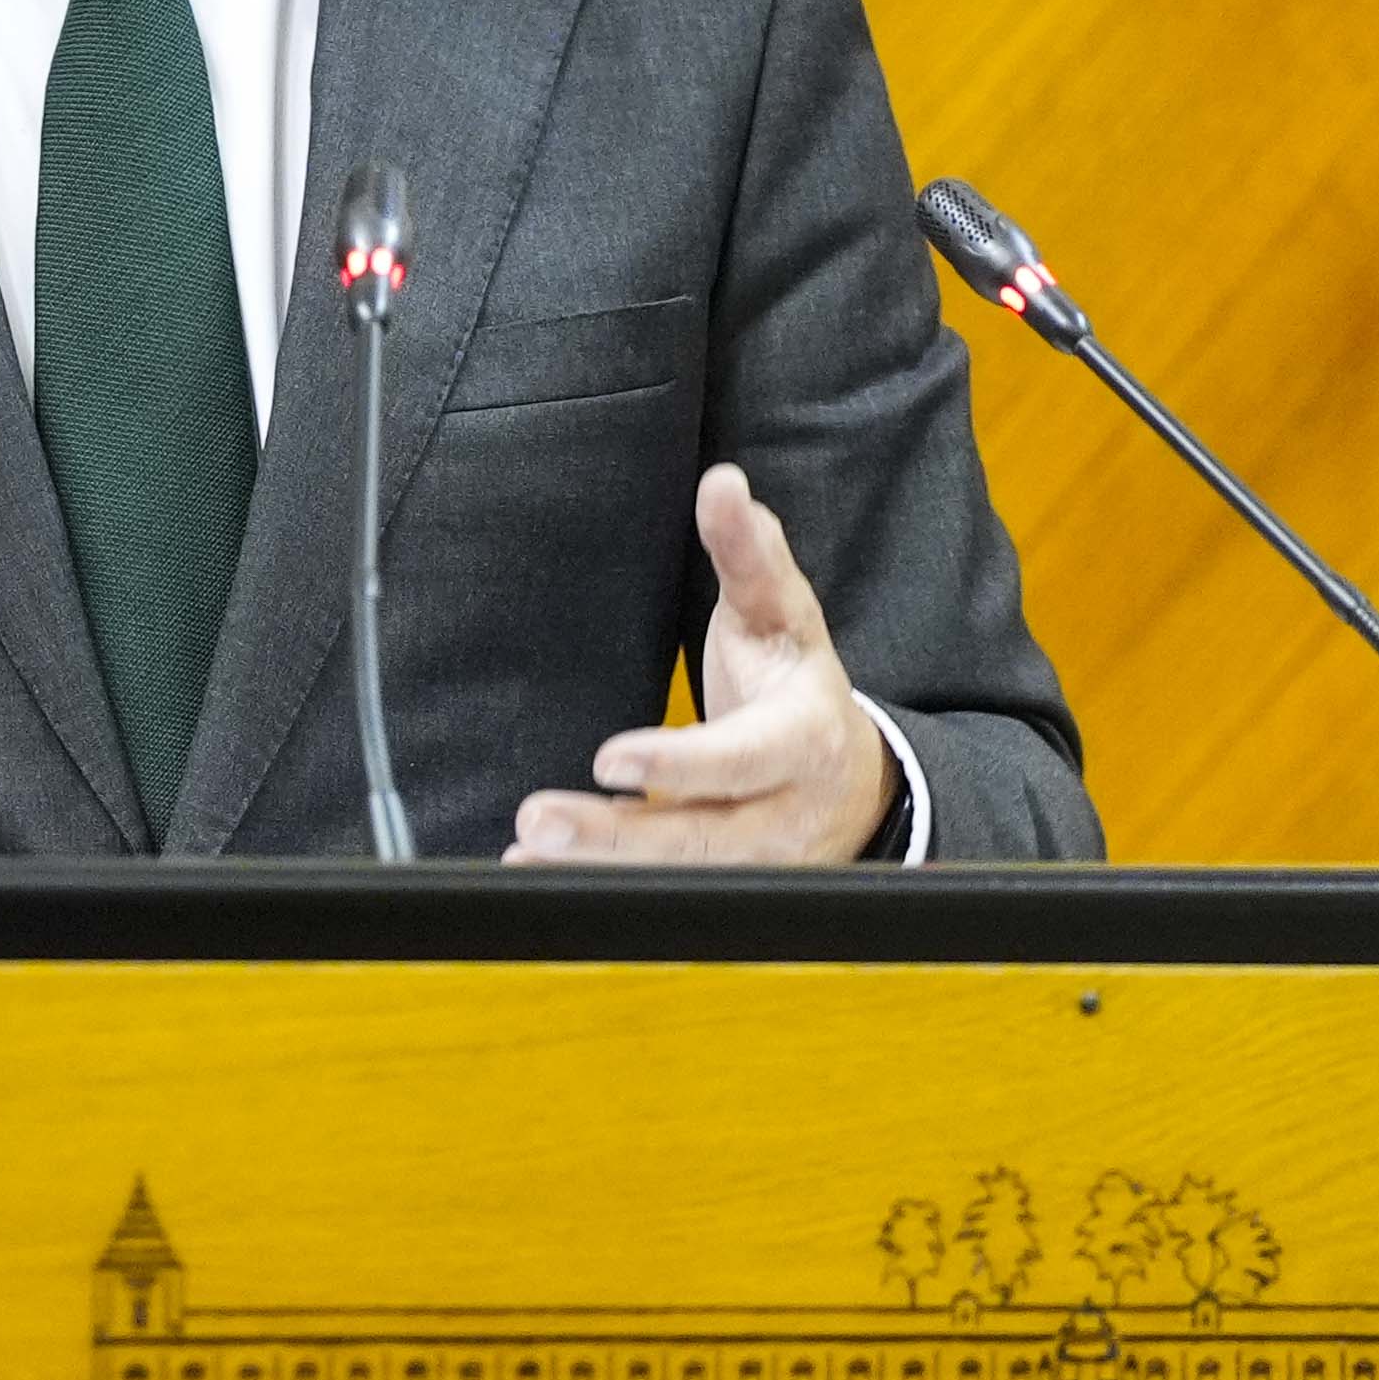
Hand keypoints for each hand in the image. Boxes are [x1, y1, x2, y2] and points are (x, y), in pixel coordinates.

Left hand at [507, 465, 897, 865]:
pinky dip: (599, 889)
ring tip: (527, 849)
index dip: (679, 765)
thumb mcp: (782, 615)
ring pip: (679, 878)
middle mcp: (785, 814)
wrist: (850, 779)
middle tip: (538, 819)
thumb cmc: (798, 685)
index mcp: (803, 738)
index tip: (610, 759)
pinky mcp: (727, 891)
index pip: (742, 760)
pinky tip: (538, 871)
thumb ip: (749, 553)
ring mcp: (759, 865)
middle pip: (703, 839)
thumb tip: (723, 483)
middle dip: (617, 838)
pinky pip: (663, 896)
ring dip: (597, 870)